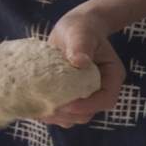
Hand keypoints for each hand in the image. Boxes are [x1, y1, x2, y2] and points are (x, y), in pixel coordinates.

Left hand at [44, 6, 125, 127]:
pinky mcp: (70, 96)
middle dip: (68, 114)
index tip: (67, 104)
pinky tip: (34, 106)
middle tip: (46, 108)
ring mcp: (84, 95)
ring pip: (74, 117)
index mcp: (111, 76)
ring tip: (38, 109)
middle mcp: (100, 90)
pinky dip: (49, 113)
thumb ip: (82, 46)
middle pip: (88, 113)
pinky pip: (62, 112)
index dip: (88, 106)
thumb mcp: (82, 33)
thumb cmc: (82, 28)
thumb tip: (80, 61)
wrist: (74, 28)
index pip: (106, 99)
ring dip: (57, 117)